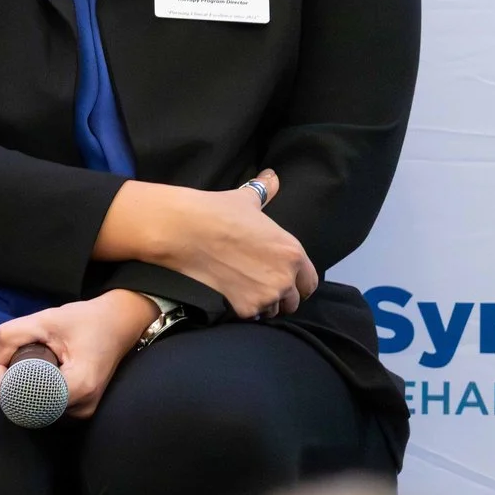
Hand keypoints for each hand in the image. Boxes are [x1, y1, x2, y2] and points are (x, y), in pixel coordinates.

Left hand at [0, 291, 160, 419]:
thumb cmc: (88, 320)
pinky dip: (33, 391)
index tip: (3, 364)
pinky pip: (46, 406)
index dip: (6, 385)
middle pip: (29, 408)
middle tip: (9, 361)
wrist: (120, 324)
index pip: (27, 401)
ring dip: (21, 389)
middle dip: (11, 386)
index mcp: (79, 387)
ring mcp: (82, 411)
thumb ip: (12, 337)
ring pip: (36, 409)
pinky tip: (33, 372)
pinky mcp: (79, 408)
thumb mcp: (46, 319)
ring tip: (23, 363)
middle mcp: (82, 406)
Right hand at [128, 166, 318, 320]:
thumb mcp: (246, 199)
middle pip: (293, 301)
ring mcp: (266, 294)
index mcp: (293, 251)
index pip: (310, 281)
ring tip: (242, 291)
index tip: (282, 281)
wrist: (185, 230)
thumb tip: (272, 176)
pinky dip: (241, 310)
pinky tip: (229, 295)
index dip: (297, 283)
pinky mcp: (245, 307)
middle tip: (258, 287)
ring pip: (272, 311)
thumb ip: (265, 192)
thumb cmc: (216, 212)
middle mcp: (285, 276)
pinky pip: (251, 317)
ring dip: (261, 305)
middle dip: (279, 297)